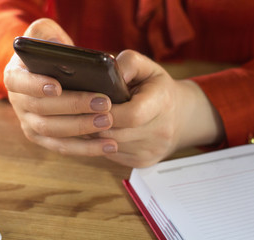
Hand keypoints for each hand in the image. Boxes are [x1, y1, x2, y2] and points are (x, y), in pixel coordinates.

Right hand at [4, 18, 117, 155]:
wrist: (52, 76)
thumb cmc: (52, 54)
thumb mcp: (45, 35)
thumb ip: (44, 33)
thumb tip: (55, 45)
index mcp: (16, 76)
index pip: (18, 82)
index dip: (36, 85)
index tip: (57, 86)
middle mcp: (19, 103)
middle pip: (43, 110)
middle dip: (74, 106)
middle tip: (104, 103)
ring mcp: (30, 124)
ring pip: (54, 132)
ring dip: (83, 128)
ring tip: (108, 121)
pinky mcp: (45, 139)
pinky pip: (64, 147)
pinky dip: (87, 148)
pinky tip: (109, 145)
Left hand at [4, 18, 223, 167]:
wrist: (180, 117)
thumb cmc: (156, 88)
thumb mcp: (147, 67)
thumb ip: (127, 63)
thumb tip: (104, 72)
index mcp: (163, 104)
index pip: (131, 115)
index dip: (106, 111)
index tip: (91, 102)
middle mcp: (160, 132)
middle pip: (115, 133)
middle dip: (92, 123)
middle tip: (74, 112)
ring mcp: (151, 151)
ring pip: (110, 147)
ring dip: (92, 135)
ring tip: (82, 120)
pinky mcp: (143, 162)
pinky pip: (112, 155)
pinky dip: (100, 144)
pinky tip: (96, 132)